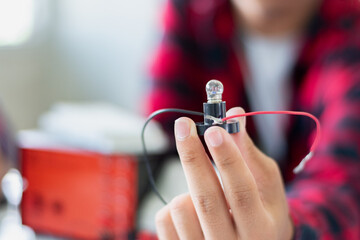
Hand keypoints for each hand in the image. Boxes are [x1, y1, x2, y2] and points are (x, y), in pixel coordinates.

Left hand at [155, 107, 293, 239]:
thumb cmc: (261, 212)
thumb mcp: (266, 186)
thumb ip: (249, 152)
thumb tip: (234, 114)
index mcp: (260, 229)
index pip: (241, 192)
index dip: (227, 159)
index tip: (213, 129)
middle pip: (206, 199)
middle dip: (193, 156)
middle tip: (184, 125)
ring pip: (181, 207)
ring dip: (187, 189)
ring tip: (204, 194)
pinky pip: (165, 218)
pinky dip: (174, 205)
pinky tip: (192, 211)